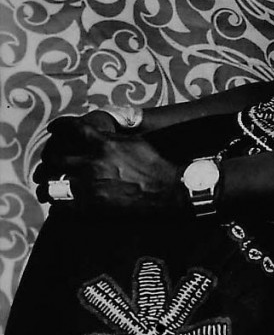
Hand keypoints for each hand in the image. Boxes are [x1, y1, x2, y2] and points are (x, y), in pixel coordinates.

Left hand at [38, 125, 182, 217]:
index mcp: (103, 144)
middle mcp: (92, 163)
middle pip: (54, 158)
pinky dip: (57, 204)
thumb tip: (99, 134)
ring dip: (45, 184)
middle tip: (47, 162)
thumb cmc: (155, 163)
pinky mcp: (92, 206)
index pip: (71, 130)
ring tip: (45, 186)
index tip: (52, 129)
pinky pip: (62, 205)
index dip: (58, 127)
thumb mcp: (134, 142)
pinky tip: (58, 203)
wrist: (168, 190)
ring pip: (51, 184)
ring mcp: (90, 186)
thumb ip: (111, 138)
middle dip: (47, 159)